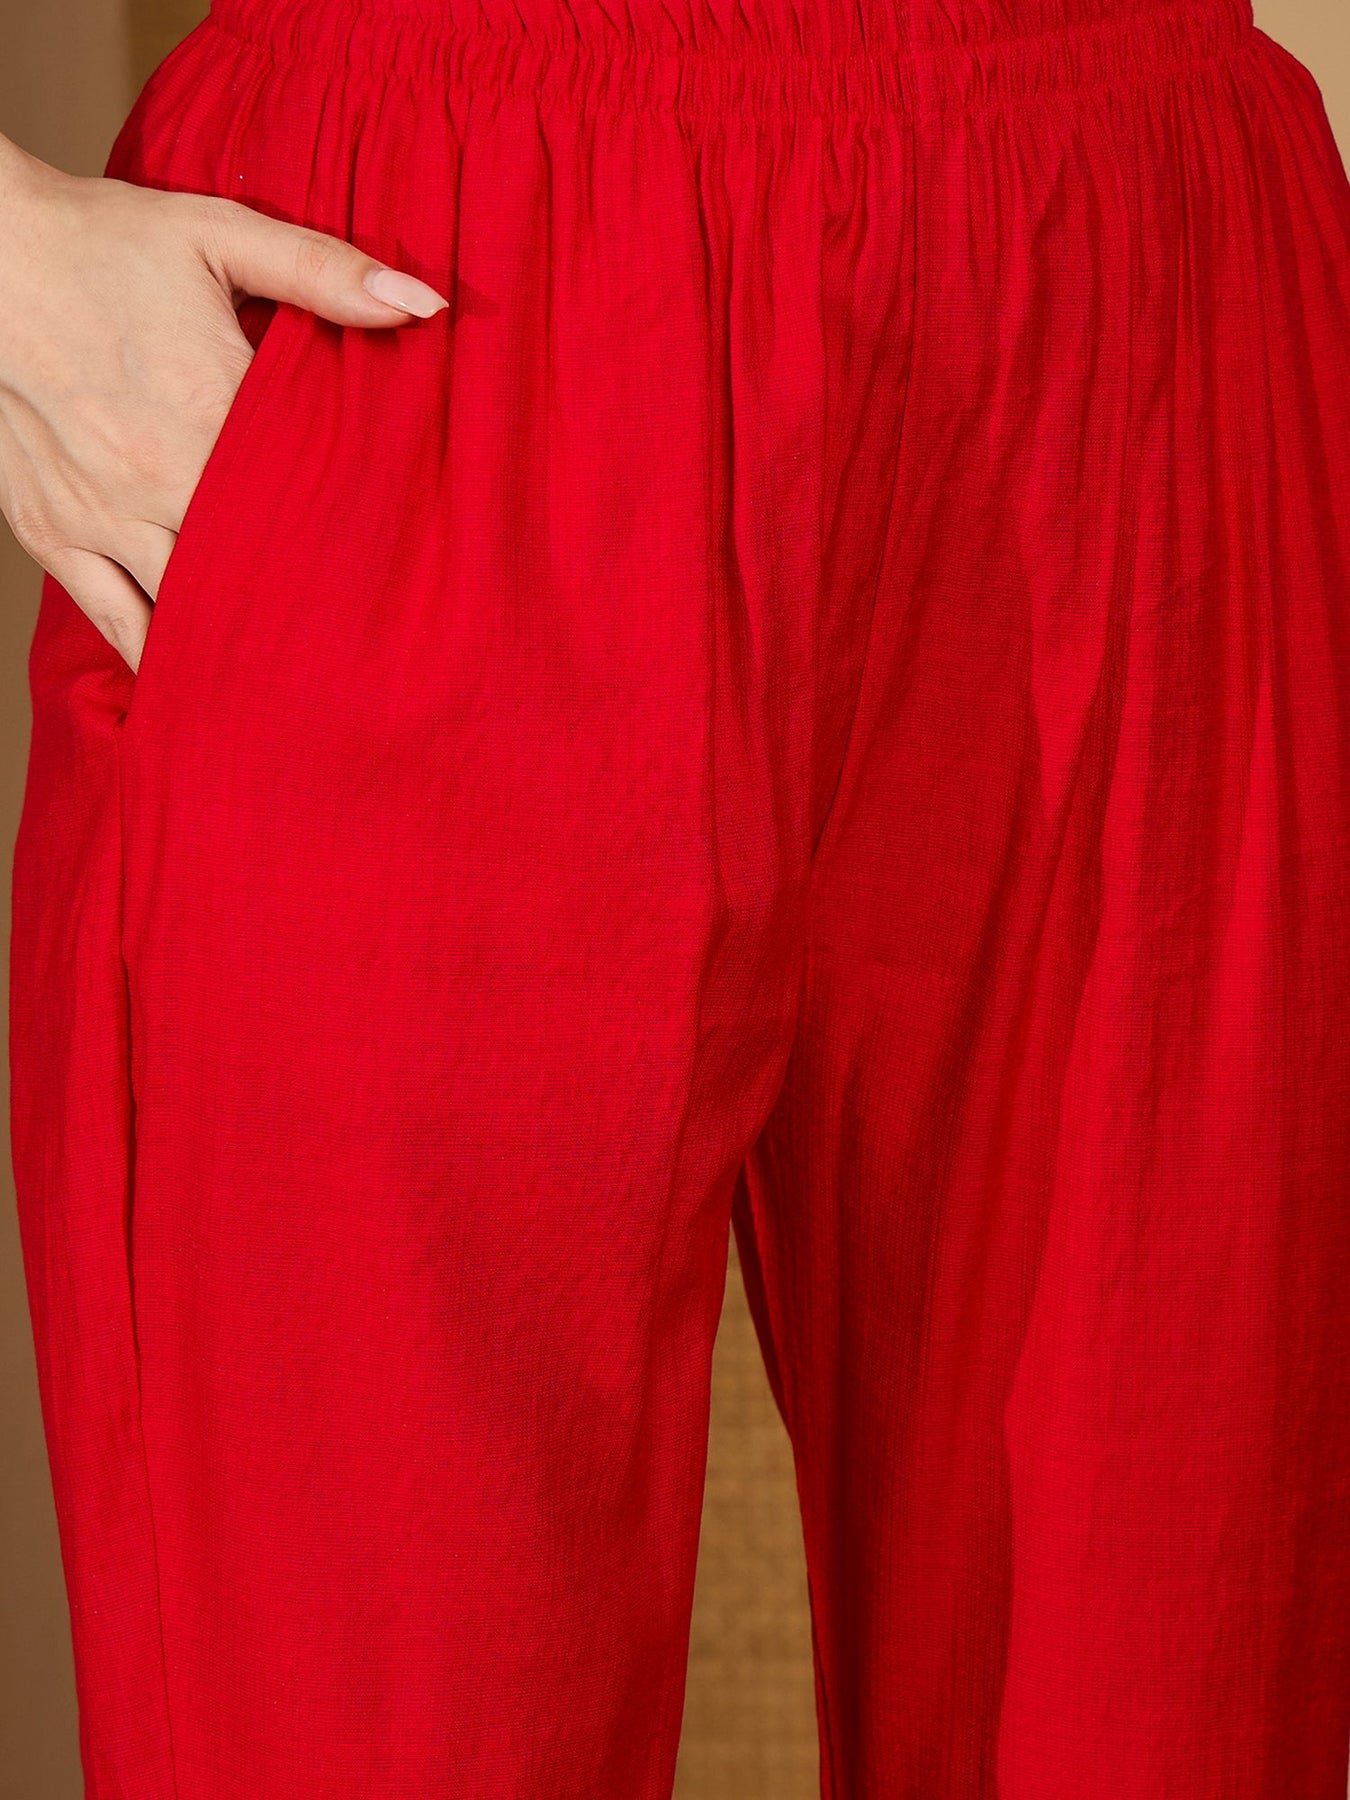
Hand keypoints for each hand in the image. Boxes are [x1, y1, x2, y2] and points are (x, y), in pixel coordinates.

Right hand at [0, 133, 448, 673]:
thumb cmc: (107, 243)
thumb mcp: (219, 236)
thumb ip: (323, 271)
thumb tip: (423, 305)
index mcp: (209, 409)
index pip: (307, 503)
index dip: (358, 544)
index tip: (401, 580)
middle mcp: (155, 476)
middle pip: (254, 575)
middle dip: (307, 611)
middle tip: (365, 651)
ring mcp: (100, 515)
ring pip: (186, 614)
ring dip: (238, 646)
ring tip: (297, 683)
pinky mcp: (52, 535)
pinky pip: (114, 622)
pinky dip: (159, 659)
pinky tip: (202, 687)